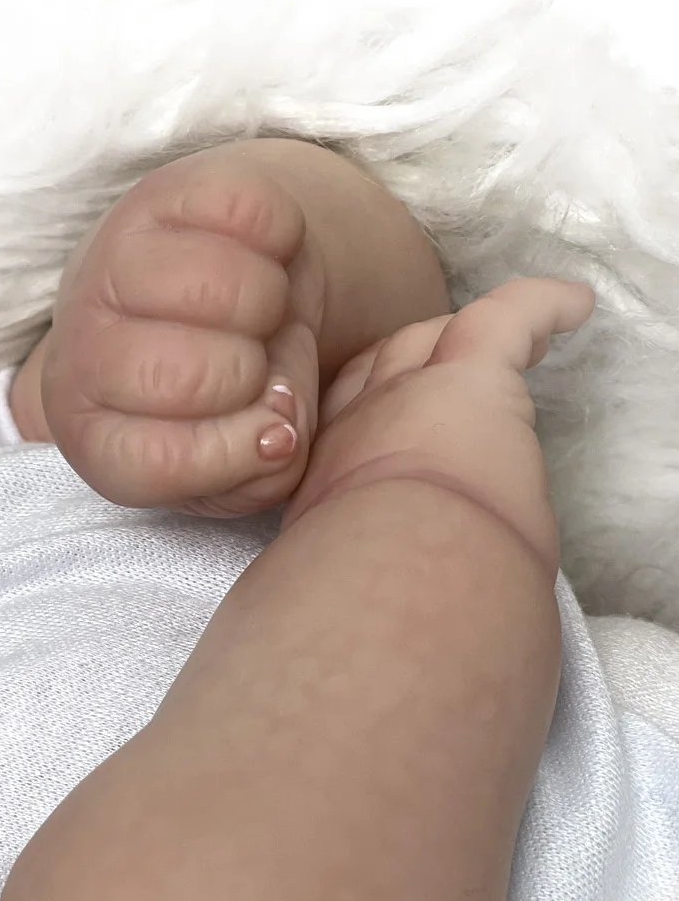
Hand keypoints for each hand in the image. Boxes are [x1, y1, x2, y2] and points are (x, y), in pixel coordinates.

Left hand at [28, 149, 326, 518]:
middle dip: (248, 372)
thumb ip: (262, 468)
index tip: (266, 432)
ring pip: (215, 289)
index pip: (157, 461)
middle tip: (252, 359)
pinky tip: (262, 253)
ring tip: (258, 311)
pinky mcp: (155, 194)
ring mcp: (108, 266)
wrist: (226, 287)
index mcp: (91, 432)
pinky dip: (279, 234)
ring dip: (267, 302)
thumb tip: (278, 432)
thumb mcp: (244, 456)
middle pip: (185, 374)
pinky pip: (246, 212)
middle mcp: (82, 351)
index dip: (234, 452)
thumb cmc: (231, 390)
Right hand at [280, 276, 594, 564]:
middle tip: (443, 364)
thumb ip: (359, 561)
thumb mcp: (335, 577)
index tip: (383, 415)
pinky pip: (508, 317)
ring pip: (428, 340)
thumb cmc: (365, 596)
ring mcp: (406, 396)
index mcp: (325, 484)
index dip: (363, 410)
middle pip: (376, 370)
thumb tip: (388, 583)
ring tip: (512, 333)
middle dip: (407, 360)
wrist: (388, 576)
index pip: (340, 426)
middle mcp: (354, 430)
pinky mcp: (473, 376)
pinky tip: (575, 305)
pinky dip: (544, 307)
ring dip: (465, 336)